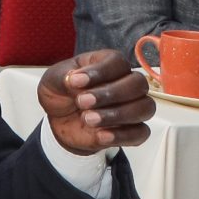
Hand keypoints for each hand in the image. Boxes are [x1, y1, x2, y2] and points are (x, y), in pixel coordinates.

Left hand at [36, 48, 154, 151]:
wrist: (58, 119)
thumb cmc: (61, 92)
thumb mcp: (53, 80)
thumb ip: (64, 77)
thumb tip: (75, 79)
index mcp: (109, 64)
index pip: (118, 62)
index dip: (100, 71)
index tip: (76, 81)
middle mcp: (126, 83)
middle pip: (137, 84)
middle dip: (111, 94)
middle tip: (82, 102)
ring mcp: (132, 107)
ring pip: (144, 108)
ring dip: (117, 114)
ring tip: (88, 119)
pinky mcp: (132, 130)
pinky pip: (141, 133)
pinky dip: (122, 135)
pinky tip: (101, 135)